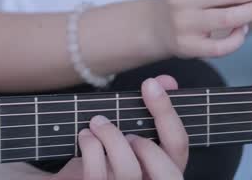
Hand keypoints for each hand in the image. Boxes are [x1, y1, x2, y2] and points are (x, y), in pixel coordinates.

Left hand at [53, 76, 187, 179]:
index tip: (150, 83)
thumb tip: (166, 81)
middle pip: (168, 172)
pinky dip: (90, 147)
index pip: (179, 146)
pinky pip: (98, 173)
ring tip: (97, 123)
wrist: (72, 175)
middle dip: (147, 145)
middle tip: (128, 132)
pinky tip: (85, 136)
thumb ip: (149, 111)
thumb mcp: (127, 132)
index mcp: (162, 168)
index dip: (168, 113)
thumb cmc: (104, 153)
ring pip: (129, 170)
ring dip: (111, 136)